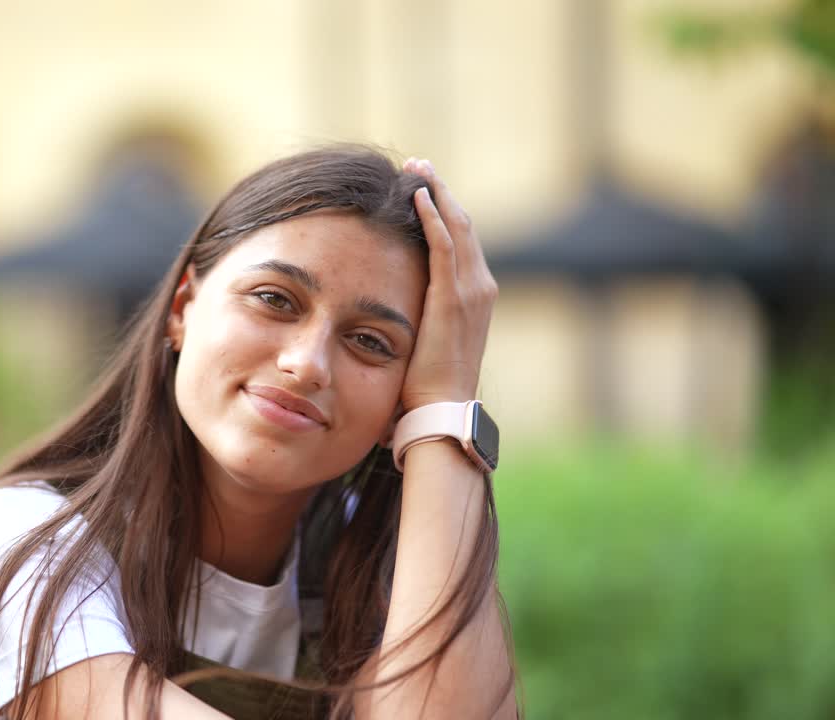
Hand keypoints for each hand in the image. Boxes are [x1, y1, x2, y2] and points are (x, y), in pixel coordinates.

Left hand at [399, 158, 497, 411]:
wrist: (442, 410)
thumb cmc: (428, 386)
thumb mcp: (429, 340)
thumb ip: (423, 315)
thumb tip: (394, 306)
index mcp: (475, 296)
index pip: (462, 241)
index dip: (444, 210)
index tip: (422, 187)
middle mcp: (480, 287)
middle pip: (463, 224)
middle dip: (440, 192)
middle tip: (419, 166)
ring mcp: (471, 291)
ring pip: (457, 227)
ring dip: (436, 194)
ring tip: (417, 169)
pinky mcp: (453, 298)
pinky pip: (444, 246)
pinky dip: (433, 217)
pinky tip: (417, 196)